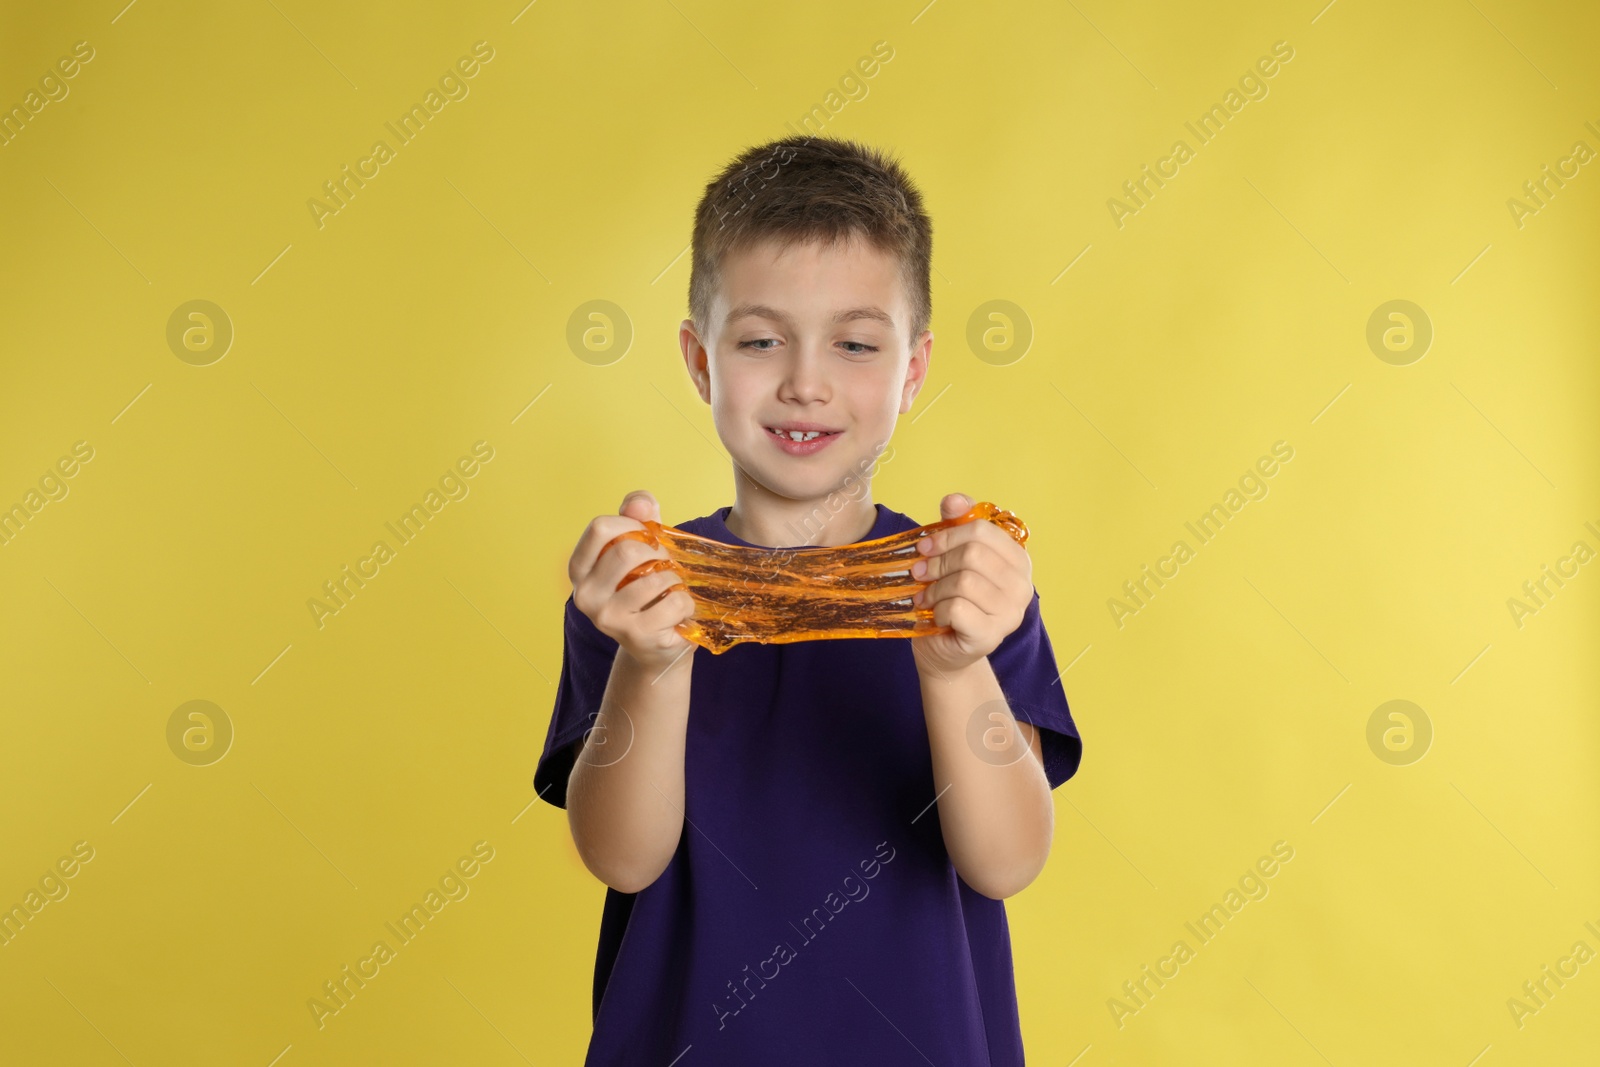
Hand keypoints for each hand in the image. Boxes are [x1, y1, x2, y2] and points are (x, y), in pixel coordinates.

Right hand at [568, 490, 694, 671]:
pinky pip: (674, 601)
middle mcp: (584, 595)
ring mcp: (608, 619)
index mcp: (579, 570)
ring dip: (674, 580)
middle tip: (664, 567)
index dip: (631, 526)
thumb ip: (638, 518)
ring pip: (656, 577)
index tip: (646, 538)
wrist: (654, 648)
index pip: (599, 528)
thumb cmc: (645, 590)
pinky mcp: (636, 635)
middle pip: (627, 551)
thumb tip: (642, 504)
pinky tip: (677, 613)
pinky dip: (686, 603)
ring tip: (670, 591)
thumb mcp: (639, 549)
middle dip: (658, 554)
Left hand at [909, 493, 1032, 675]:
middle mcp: (1022, 585)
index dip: (948, 534)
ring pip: (964, 582)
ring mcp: (1011, 613)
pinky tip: (937, 616)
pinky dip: (939, 610)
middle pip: (973, 554)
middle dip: (938, 563)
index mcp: (1017, 559)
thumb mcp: (952, 557)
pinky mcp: (992, 635)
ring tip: (927, 597)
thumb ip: (956, 525)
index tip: (926, 546)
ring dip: (936, 589)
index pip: (982, 530)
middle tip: (919, 573)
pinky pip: (958, 609)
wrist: (946, 650)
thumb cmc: (952, 599)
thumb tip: (953, 500)